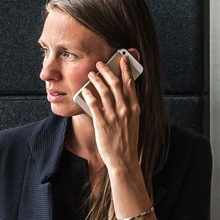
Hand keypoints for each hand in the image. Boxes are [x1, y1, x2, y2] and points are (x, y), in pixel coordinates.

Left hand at [74, 51, 142, 176]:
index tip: (122, 59)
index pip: (130, 84)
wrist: (124, 160)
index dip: (126, 69)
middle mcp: (125, 110)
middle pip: (116, 84)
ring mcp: (114, 116)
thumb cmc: (127, 141)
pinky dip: (89, 94)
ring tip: (91, 74)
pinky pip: (94, 104)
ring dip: (96, 79)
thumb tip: (121, 94)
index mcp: (135, 108)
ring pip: (104, 91)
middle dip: (107, 70)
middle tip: (100, 63)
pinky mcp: (102, 123)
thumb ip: (128, 107)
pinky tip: (85, 89)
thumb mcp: (133, 122)